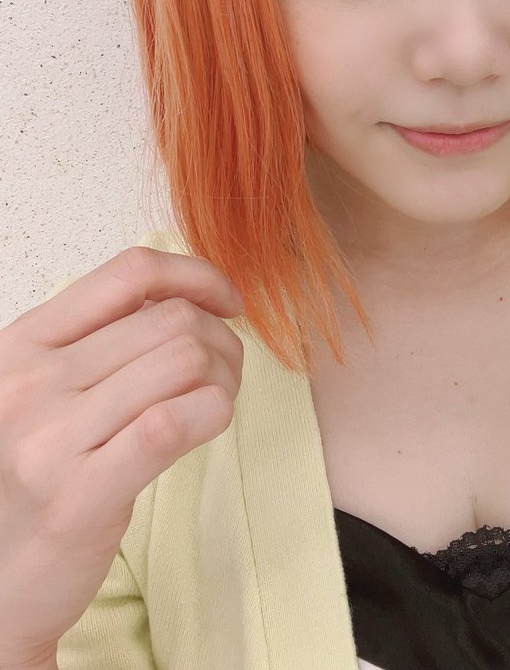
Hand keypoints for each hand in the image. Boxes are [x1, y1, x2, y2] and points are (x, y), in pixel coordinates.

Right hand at [0, 246, 244, 664]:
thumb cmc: (29, 481)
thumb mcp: (41, 392)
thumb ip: (96, 341)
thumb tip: (185, 294)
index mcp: (23, 343)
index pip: (130, 272)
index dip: (197, 276)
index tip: (226, 303)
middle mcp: (32, 382)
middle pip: (171, 319)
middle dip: (221, 338)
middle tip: (224, 372)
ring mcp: (52, 439)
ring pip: (185, 360)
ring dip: (224, 376)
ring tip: (217, 401)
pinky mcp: (81, 497)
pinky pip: (173, 423)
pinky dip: (213, 412)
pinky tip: (209, 425)